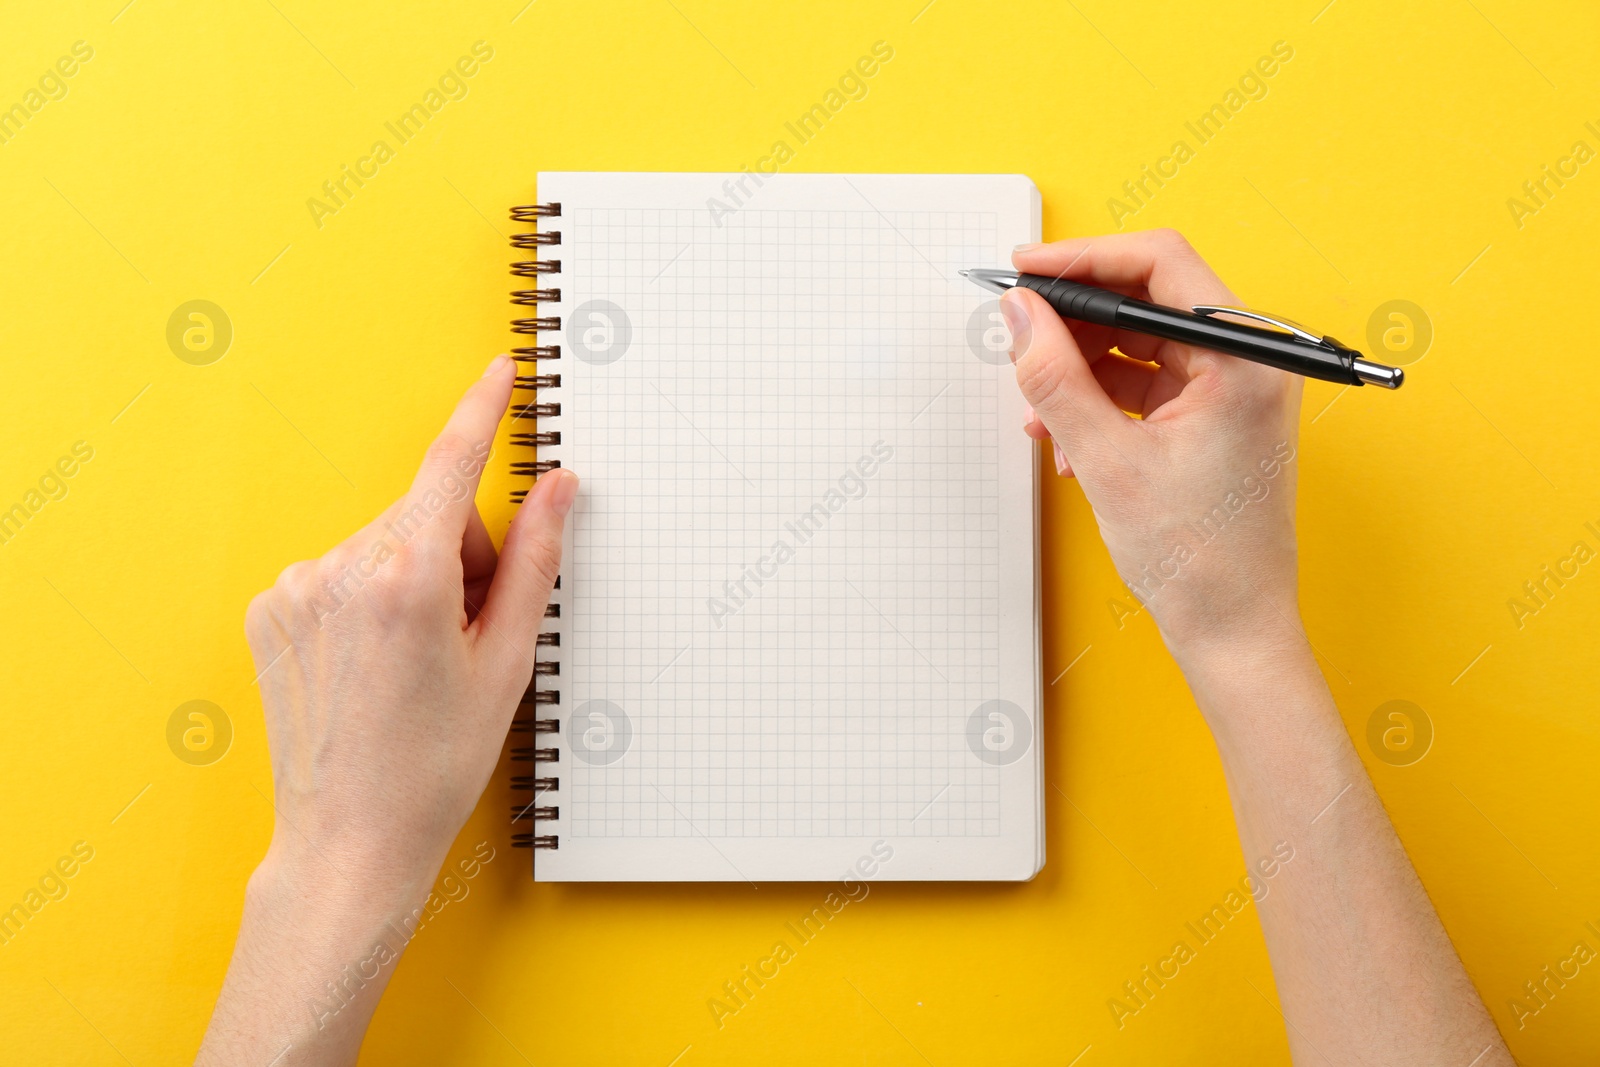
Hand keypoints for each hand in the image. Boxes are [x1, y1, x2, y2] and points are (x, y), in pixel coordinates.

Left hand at [245, 354, 574, 896]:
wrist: (350, 838)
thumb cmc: (435, 764)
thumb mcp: (508, 661)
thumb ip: (536, 560)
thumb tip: (557, 487)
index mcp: (409, 580)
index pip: (454, 467)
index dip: (483, 413)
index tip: (502, 372)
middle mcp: (341, 570)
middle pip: (429, 517)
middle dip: (465, 555)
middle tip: (472, 635)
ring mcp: (297, 590)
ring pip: (385, 543)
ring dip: (416, 577)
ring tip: (419, 660)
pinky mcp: (272, 610)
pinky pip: (340, 571)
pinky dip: (368, 597)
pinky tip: (375, 660)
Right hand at [1004, 230, 1302, 662]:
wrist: (1233, 630)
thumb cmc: (1199, 560)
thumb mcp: (1108, 461)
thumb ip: (1056, 378)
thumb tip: (1020, 315)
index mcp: (1246, 359)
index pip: (1161, 264)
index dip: (1084, 259)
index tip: (1026, 269)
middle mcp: (1251, 363)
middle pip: (1149, 300)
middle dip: (1076, 319)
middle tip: (1017, 330)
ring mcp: (1234, 390)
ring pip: (1141, 343)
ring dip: (1082, 366)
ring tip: (1038, 407)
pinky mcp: (1215, 417)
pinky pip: (1147, 382)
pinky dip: (1101, 398)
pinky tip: (1065, 433)